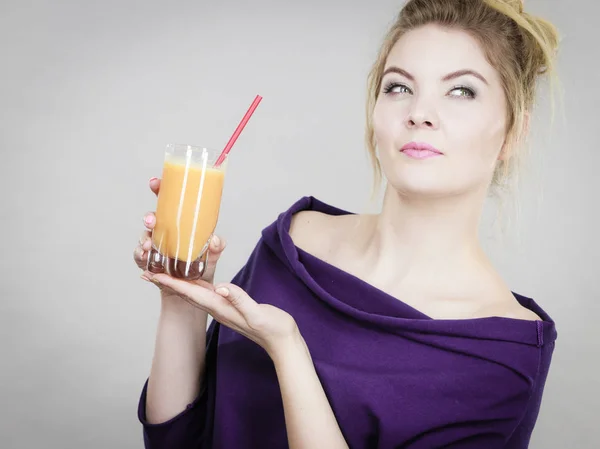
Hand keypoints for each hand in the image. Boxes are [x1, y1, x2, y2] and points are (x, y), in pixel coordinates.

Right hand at [133, 177, 226, 301]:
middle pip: (152, 217)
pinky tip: (144, 256)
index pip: (167, 201)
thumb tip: (214, 240)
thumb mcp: (213, 254)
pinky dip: (139, 256)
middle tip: (151, 221)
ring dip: (143, 239)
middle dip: (149, 217)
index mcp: (178, 222)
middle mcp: (163, 231)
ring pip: (143, 236)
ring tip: (148, 246)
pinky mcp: (147, 261)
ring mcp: (154, 246)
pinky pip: (139, 256)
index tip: (155, 182)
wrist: (192, 289)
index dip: (159, 189)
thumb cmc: (202, 264)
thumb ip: (217, 246)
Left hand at [143, 272, 299, 357]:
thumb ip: (239, 300)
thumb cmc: (273, 328)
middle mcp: (218, 309)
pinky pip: (207, 294)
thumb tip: (220, 287)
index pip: (191, 293)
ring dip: (178, 285)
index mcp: (221, 307)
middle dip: (167, 284)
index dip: (171, 283)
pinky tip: (194, 281)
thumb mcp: (257, 313)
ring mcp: (223, 309)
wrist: (282, 342)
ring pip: (194, 294)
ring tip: (163, 275)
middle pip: (186, 294)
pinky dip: (195, 286)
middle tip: (147, 273)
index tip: (152, 275)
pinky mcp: (230, 308)